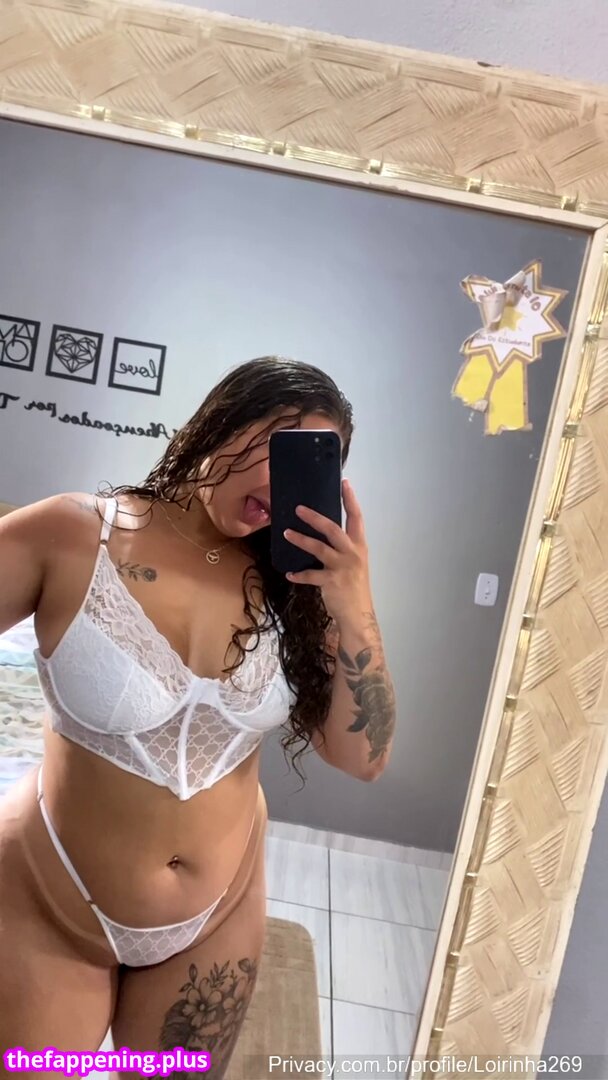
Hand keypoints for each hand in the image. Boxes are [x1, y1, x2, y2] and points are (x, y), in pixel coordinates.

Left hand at [283, 479, 371, 622]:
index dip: (350, 500)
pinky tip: (289, 573)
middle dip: (315, 517)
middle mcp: (352, 553)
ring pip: (318, 548)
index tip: (344, 483)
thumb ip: (343, 548)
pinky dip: (299, 574)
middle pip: (333, 529)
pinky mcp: (331, 581)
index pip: (357, 518)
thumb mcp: (354, 563)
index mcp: (359, 546)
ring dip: (300, 539)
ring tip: (285, 532)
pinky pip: (310, 575)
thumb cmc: (354, 587)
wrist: (358, 614)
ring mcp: (342, 567)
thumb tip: (325, 533)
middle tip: (298, 508)